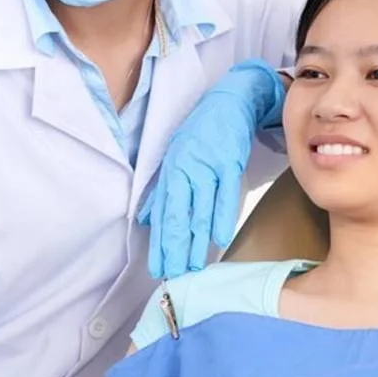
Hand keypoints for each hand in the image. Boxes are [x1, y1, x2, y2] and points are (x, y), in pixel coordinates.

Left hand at [138, 61, 283, 278]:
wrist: (230, 101)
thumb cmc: (202, 132)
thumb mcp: (175, 157)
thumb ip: (162, 191)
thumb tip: (147, 219)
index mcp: (171, 172)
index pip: (163, 214)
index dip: (160, 243)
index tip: (159, 267)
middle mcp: (185, 171)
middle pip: (179, 215)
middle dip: (175, 248)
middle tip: (173, 275)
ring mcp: (207, 166)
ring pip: (200, 209)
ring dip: (197, 240)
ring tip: (194, 266)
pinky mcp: (229, 161)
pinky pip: (225, 193)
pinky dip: (222, 215)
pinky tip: (218, 237)